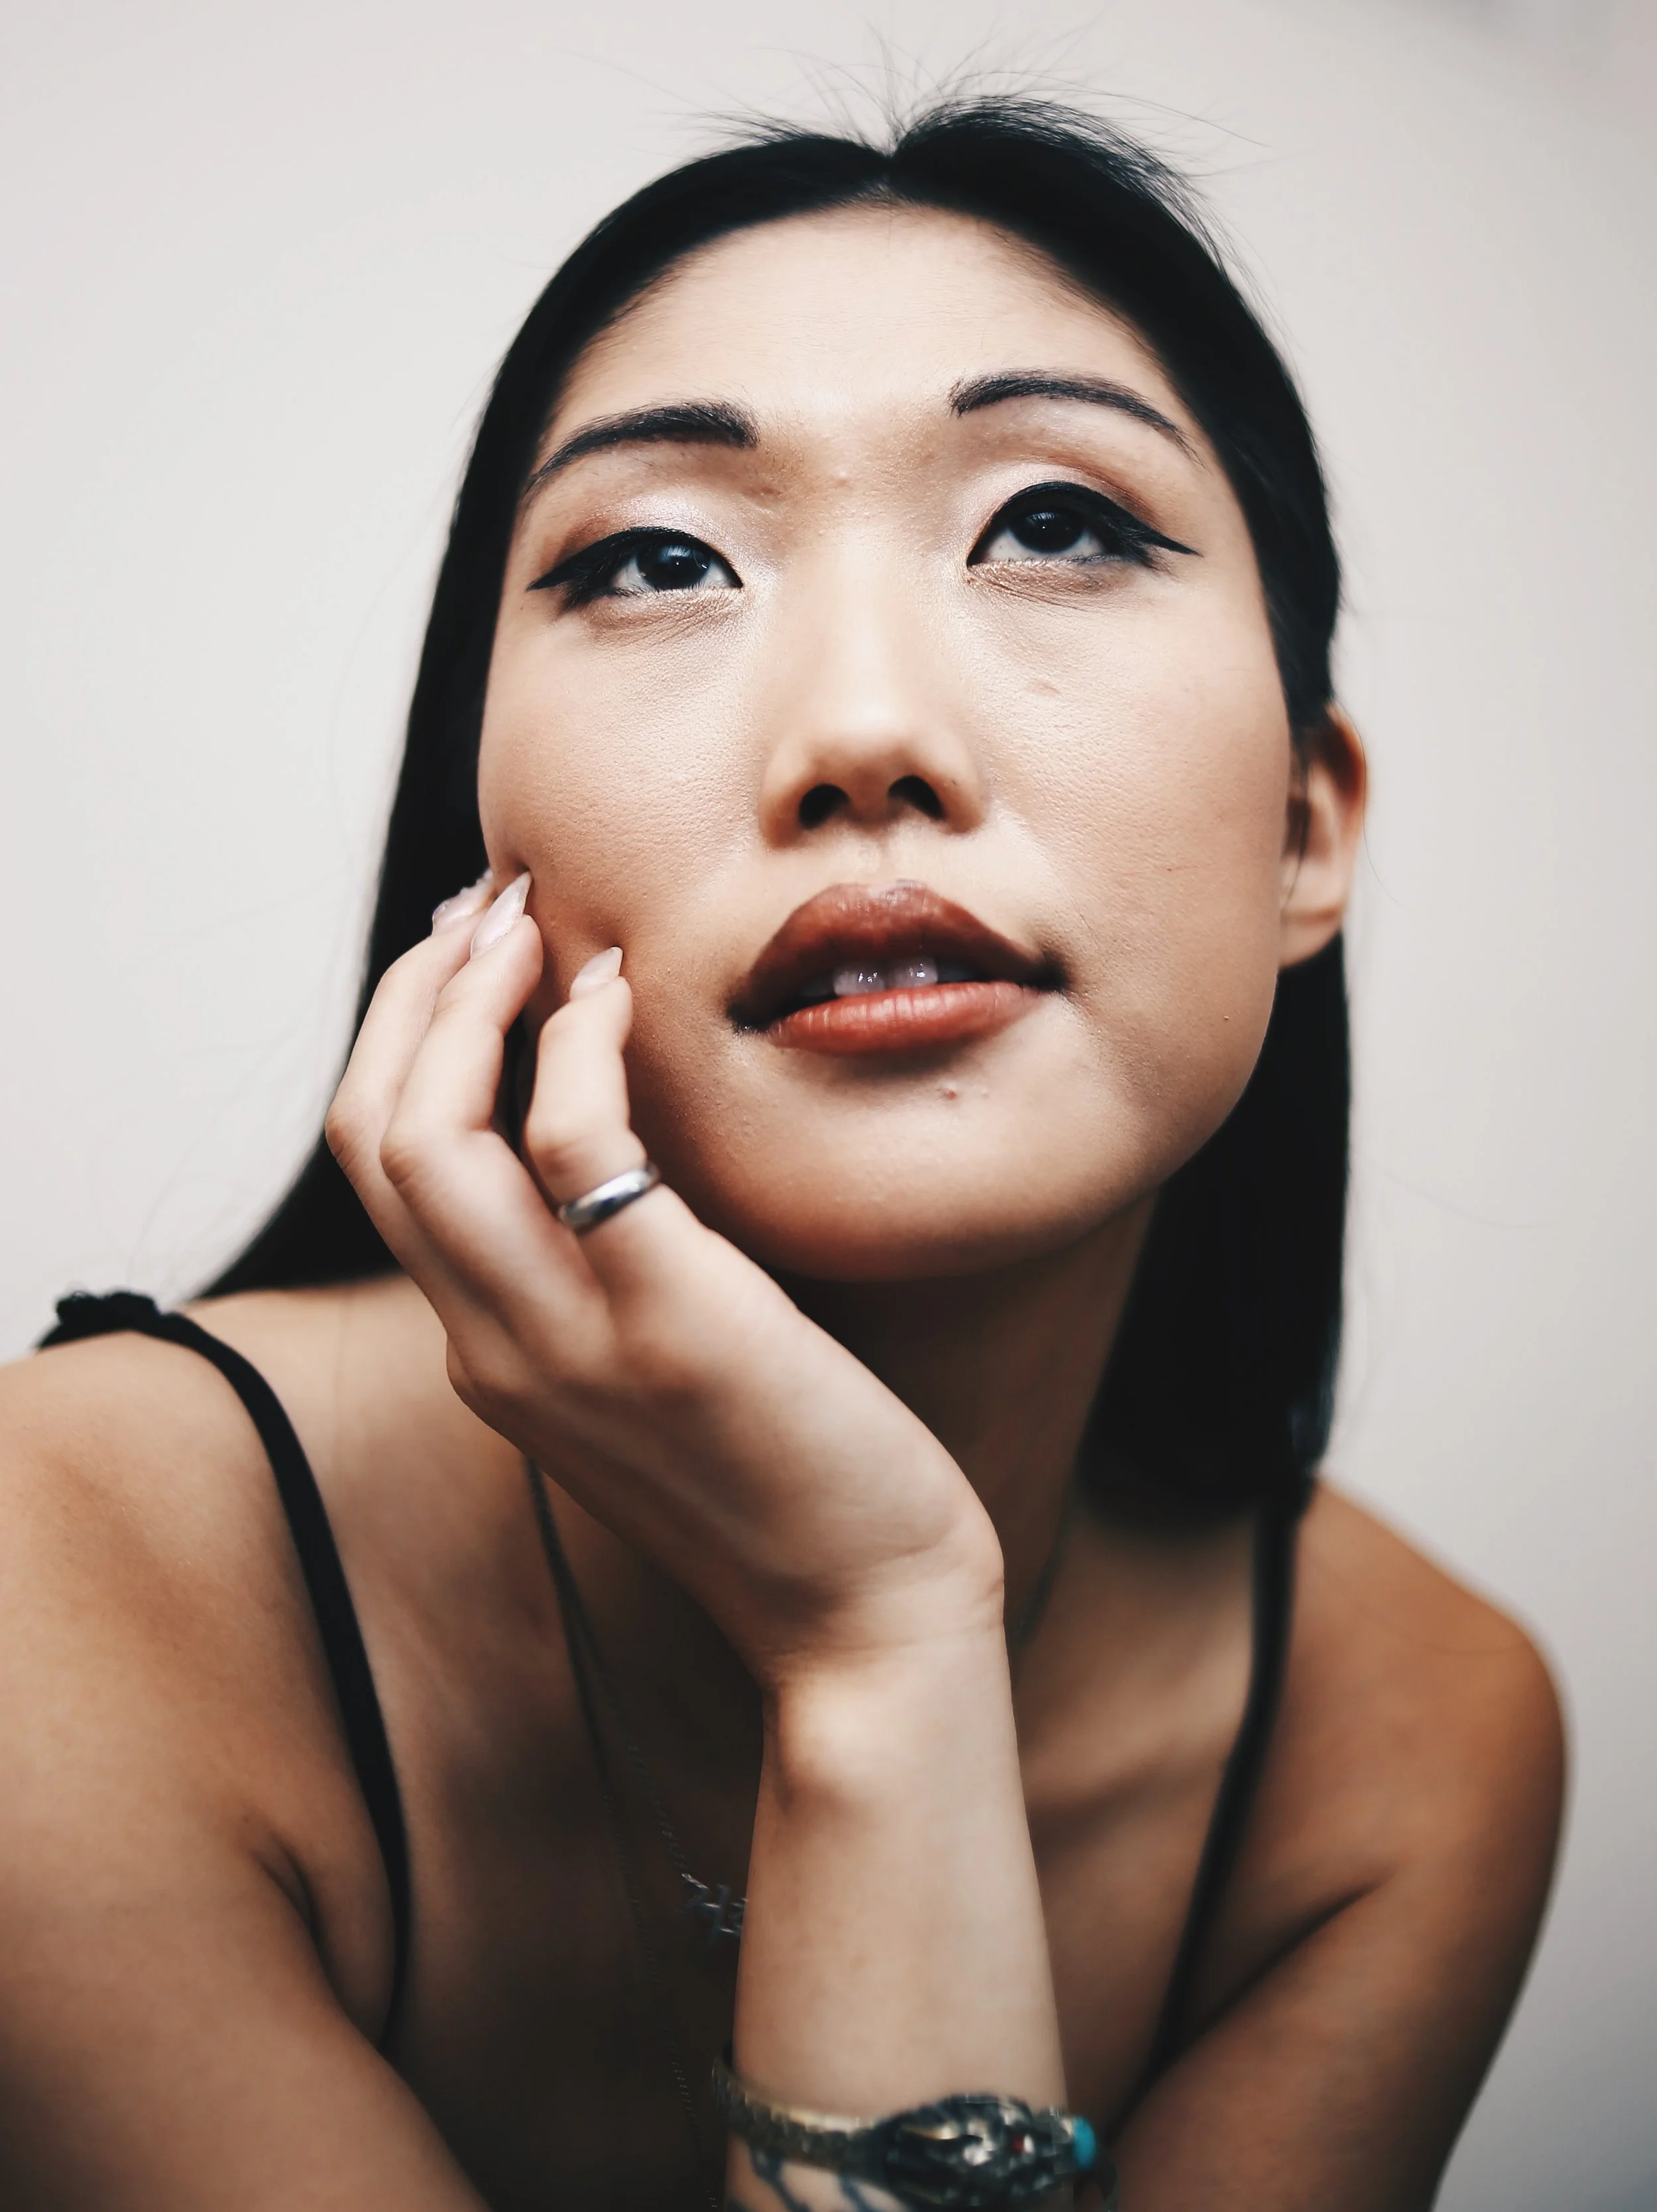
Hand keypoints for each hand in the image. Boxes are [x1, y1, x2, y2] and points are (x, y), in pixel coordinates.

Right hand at [325, 876, 1003, 1685]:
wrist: (865, 1616)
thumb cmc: (789, 1474)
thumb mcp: (656, 1366)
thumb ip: (605, 1269)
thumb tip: (609, 1126)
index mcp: (490, 1354)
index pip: (382, 1168)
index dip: (404, 1038)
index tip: (469, 950)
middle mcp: (493, 1349)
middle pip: (372, 1136)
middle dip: (413, 998)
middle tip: (488, 902)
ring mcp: (564, 1344)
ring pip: (428, 1138)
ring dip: (466, 1004)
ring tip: (531, 918)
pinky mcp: (665, 1323)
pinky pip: (573, 1149)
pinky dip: (579, 1048)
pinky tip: (623, 994)